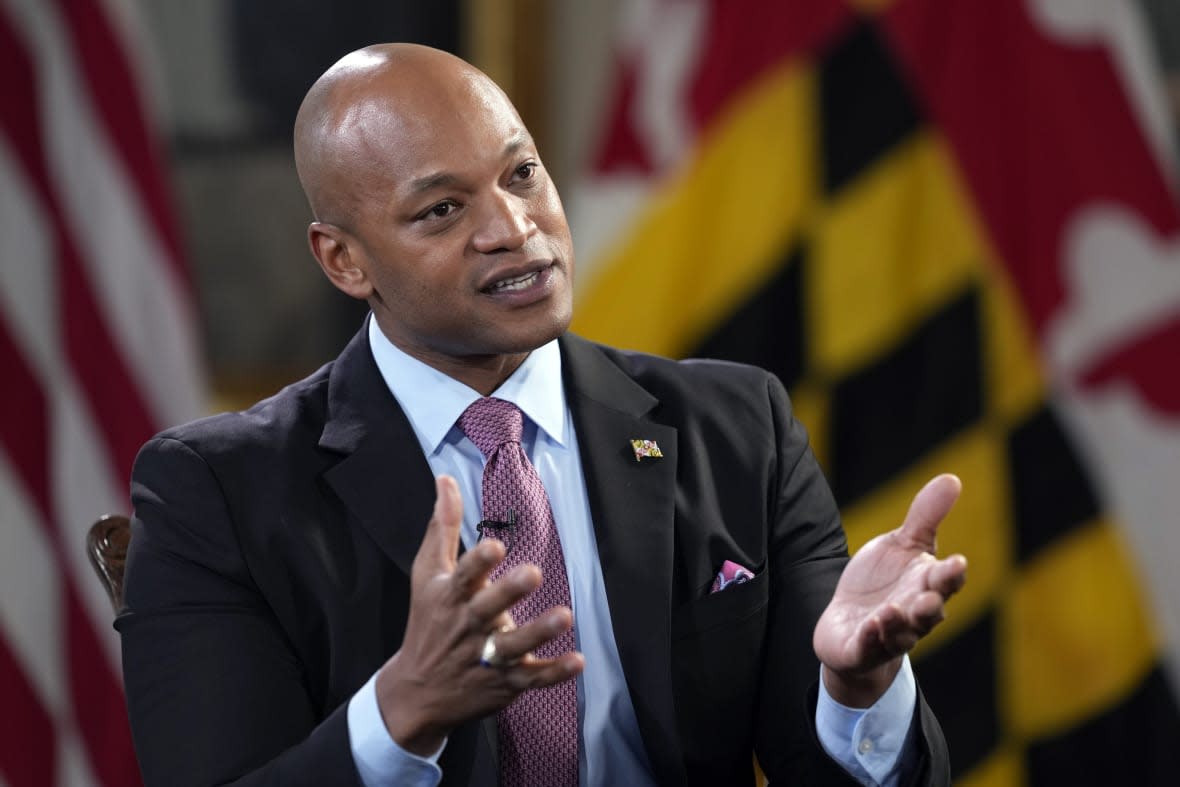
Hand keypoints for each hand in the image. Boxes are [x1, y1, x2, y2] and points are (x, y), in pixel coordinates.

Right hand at [375, 476, 583, 754]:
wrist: (417, 693)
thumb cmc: (427, 623)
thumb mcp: (427, 574)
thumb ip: (443, 527)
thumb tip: (446, 480)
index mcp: (451, 597)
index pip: (463, 576)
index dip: (478, 562)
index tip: (494, 546)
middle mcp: (469, 626)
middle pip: (488, 608)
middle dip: (508, 592)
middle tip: (532, 573)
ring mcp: (488, 657)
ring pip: (514, 646)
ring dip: (538, 632)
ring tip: (564, 616)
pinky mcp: (506, 683)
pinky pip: (533, 677)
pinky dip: (554, 672)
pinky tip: (578, 661)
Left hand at [813, 474, 967, 706]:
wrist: (850, 625)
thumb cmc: (882, 582)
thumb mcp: (901, 544)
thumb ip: (926, 516)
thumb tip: (953, 478)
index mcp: (926, 585)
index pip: (946, 580)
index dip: (952, 573)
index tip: (958, 561)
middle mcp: (914, 613)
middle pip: (929, 612)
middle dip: (930, 605)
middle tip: (929, 596)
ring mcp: (889, 634)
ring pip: (902, 634)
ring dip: (899, 623)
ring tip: (891, 610)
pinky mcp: (863, 649)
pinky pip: (869, 647)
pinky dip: (871, 637)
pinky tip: (870, 624)